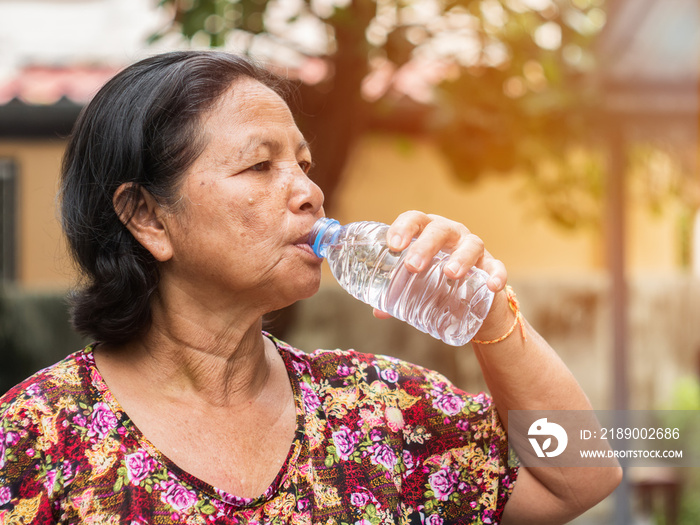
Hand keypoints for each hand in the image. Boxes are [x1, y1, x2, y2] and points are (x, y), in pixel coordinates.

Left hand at [372, 211, 506, 318]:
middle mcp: (452, 234)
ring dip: (460, 257)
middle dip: (425, 245)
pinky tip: (491, 286)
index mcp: (427, 232)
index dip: (403, 227)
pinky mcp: (492, 266)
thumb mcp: (415, 285)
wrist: (470, 300)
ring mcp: (474, 249)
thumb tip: (377, 312)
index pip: (415, 219)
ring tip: (450, 273)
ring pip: (471, 244)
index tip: (393, 245)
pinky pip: (497, 267)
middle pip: (439, 229)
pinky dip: (496, 275)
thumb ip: (397, 294)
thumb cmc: (435, 281)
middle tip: (412, 266)